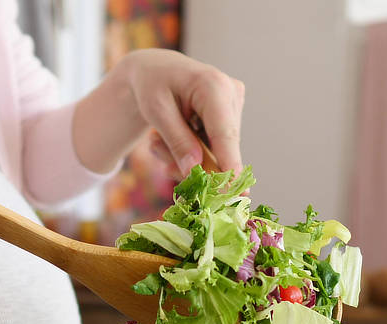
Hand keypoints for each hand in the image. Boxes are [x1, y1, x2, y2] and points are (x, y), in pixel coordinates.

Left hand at [119, 49, 244, 176]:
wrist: (155, 70)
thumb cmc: (152, 85)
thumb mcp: (156, 112)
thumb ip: (176, 140)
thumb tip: (194, 170)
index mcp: (213, 86)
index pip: (224, 133)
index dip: (228, 164)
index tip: (232, 190)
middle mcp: (232, 93)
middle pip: (222, 147)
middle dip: (195, 164)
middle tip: (166, 167)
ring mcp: (234, 104)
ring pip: (218, 151)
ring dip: (189, 157)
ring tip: (160, 142)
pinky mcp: (231, 115)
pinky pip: (216, 146)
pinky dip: (194, 151)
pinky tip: (173, 140)